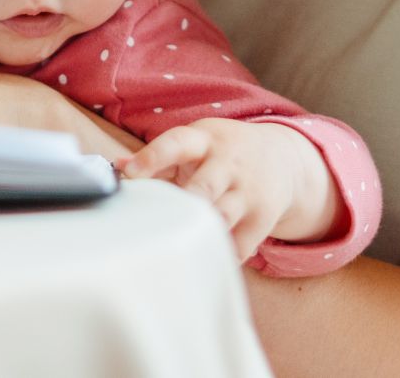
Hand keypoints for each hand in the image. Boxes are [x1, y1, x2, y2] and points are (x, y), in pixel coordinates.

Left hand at [114, 118, 334, 260]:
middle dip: (186, 201)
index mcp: (204, 139)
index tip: (129, 173)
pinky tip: (202, 260)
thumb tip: (116, 167)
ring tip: (177, 246)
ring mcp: (248, 191)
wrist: (283, 159)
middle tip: (159, 218)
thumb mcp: (196, 143)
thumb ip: (158, 157)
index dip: (152, 157)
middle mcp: (228, 163)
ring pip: (223, 216)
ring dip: (202, 232)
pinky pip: (239, 245)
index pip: (176, 143)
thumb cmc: (221, 154)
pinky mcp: (263, 218)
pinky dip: (220, 256)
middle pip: (205, 184)